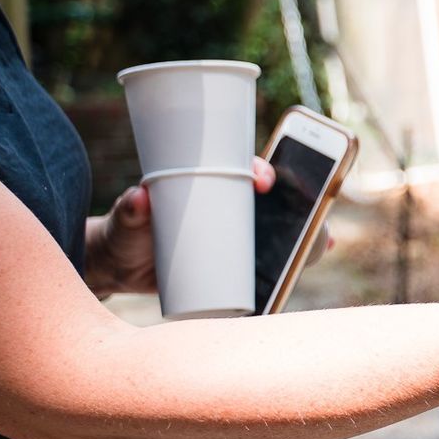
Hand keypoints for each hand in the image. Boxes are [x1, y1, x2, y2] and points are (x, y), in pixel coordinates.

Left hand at [84, 156, 333, 296]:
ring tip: (319, 244)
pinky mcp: (232, 261)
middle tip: (307, 218)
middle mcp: (226, 205)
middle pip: (270, 201)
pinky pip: (267, 258)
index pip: (241, 169)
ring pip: (275, 230)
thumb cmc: (124, 234)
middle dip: (298, 205)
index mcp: (205, 183)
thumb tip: (139, 198)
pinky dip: (291, 261)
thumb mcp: (126, 220)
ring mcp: (231, 234)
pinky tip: (307, 263)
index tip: (262, 182)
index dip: (260, 171)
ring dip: (302, 234)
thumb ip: (130, 209)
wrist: (120, 269)